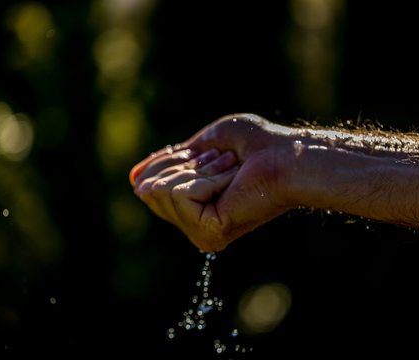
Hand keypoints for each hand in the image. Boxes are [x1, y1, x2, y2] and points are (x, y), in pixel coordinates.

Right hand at [130, 114, 295, 251]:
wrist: (286, 156)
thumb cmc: (255, 145)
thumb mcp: (201, 146)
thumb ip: (168, 164)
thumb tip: (132, 178)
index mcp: (192, 207)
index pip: (149, 186)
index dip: (171, 162)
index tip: (213, 155)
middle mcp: (193, 226)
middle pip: (149, 190)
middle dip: (185, 164)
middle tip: (228, 162)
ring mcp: (200, 233)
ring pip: (159, 191)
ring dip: (198, 169)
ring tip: (232, 169)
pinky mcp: (208, 232)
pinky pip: (179, 194)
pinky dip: (206, 177)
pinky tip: (233, 180)